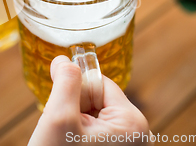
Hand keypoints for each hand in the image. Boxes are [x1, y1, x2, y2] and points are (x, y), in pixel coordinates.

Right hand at [28, 56, 150, 145]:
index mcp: (133, 123)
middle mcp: (136, 134)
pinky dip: (76, 135)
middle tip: (65, 134)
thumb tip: (64, 59)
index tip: (63, 112)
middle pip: (97, 99)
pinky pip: (93, 130)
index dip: (76, 92)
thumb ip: (65, 82)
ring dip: (73, 124)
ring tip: (65, 144)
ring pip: (92, 115)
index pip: (100, 83)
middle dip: (74, 110)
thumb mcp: (59, 117)